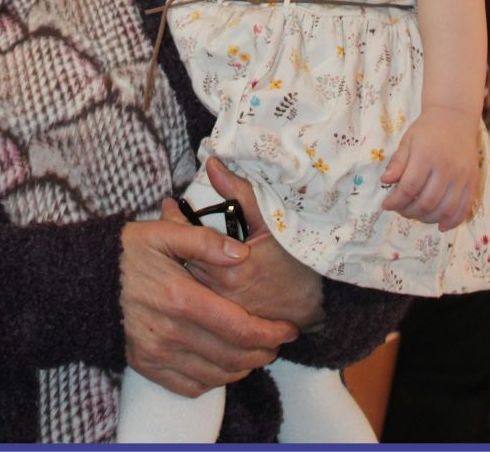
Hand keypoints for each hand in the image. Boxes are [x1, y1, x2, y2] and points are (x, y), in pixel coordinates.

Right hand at [120, 213, 296, 396]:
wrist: (82, 281)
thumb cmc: (126, 252)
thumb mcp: (162, 233)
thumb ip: (203, 240)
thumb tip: (241, 254)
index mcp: (180, 297)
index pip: (239, 328)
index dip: (270, 332)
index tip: (288, 329)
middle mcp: (170, 332)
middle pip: (233, 356)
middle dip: (264, 352)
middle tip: (278, 341)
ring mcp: (157, 354)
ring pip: (216, 375)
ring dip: (244, 368)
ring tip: (257, 351)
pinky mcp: (147, 366)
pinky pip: (191, 386)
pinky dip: (216, 381)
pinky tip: (224, 365)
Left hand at [169, 158, 323, 330]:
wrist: (320, 304)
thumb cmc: (296, 259)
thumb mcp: (271, 220)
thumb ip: (238, 192)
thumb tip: (211, 164)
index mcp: (225, 268)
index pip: (184, 239)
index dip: (172, 218)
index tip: (169, 203)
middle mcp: (217, 295)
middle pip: (179, 263)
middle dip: (172, 240)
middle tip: (169, 217)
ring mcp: (219, 313)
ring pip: (186, 284)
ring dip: (179, 261)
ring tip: (175, 241)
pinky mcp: (224, 325)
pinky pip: (199, 302)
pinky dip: (193, 283)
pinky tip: (194, 267)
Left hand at [380, 106, 479, 230]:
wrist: (455, 118)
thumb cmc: (427, 130)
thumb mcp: (407, 141)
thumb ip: (398, 162)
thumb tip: (385, 181)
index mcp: (426, 156)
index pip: (409, 187)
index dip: (395, 201)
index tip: (385, 205)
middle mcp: (446, 168)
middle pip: (426, 201)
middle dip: (409, 211)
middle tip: (400, 210)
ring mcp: (462, 176)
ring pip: (444, 209)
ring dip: (427, 218)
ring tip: (415, 215)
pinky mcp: (473, 182)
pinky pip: (464, 208)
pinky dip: (452, 222)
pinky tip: (440, 226)